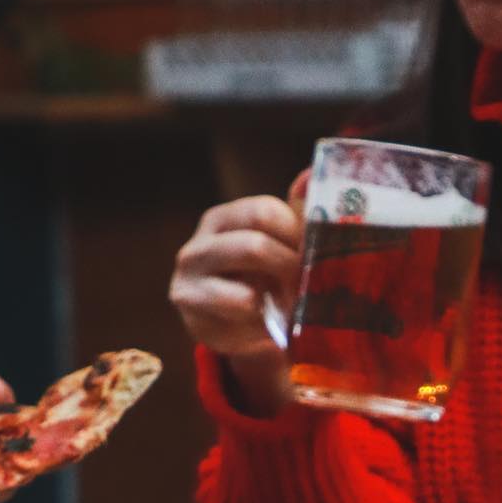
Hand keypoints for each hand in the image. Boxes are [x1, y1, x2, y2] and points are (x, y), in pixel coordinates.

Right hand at [170, 193, 303, 415]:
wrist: (233, 328)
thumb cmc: (261, 280)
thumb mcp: (279, 247)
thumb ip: (297, 214)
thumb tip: (310, 174)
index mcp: (225, 219)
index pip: (266, 212)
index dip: (297, 235)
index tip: (312, 255)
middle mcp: (200, 242)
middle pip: (256, 246)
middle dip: (289, 271)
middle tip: (306, 287)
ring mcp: (189, 276)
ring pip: (245, 289)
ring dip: (277, 302)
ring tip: (289, 308)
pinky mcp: (189, 307)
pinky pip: (236, 317)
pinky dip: (262, 324)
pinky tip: (266, 325)